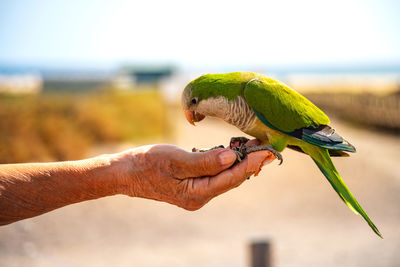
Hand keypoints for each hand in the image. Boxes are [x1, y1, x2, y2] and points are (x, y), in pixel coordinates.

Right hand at [113, 141, 274, 210]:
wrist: (126, 172)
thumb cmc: (147, 164)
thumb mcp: (175, 160)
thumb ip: (204, 161)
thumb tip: (231, 157)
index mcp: (197, 194)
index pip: (231, 178)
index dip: (251, 164)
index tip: (268, 151)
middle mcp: (200, 196)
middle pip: (231, 179)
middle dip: (250, 162)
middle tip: (268, 146)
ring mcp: (196, 191)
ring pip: (224, 176)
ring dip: (239, 161)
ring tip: (256, 146)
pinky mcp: (193, 184)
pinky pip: (215, 174)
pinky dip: (226, 162)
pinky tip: (234, 152)